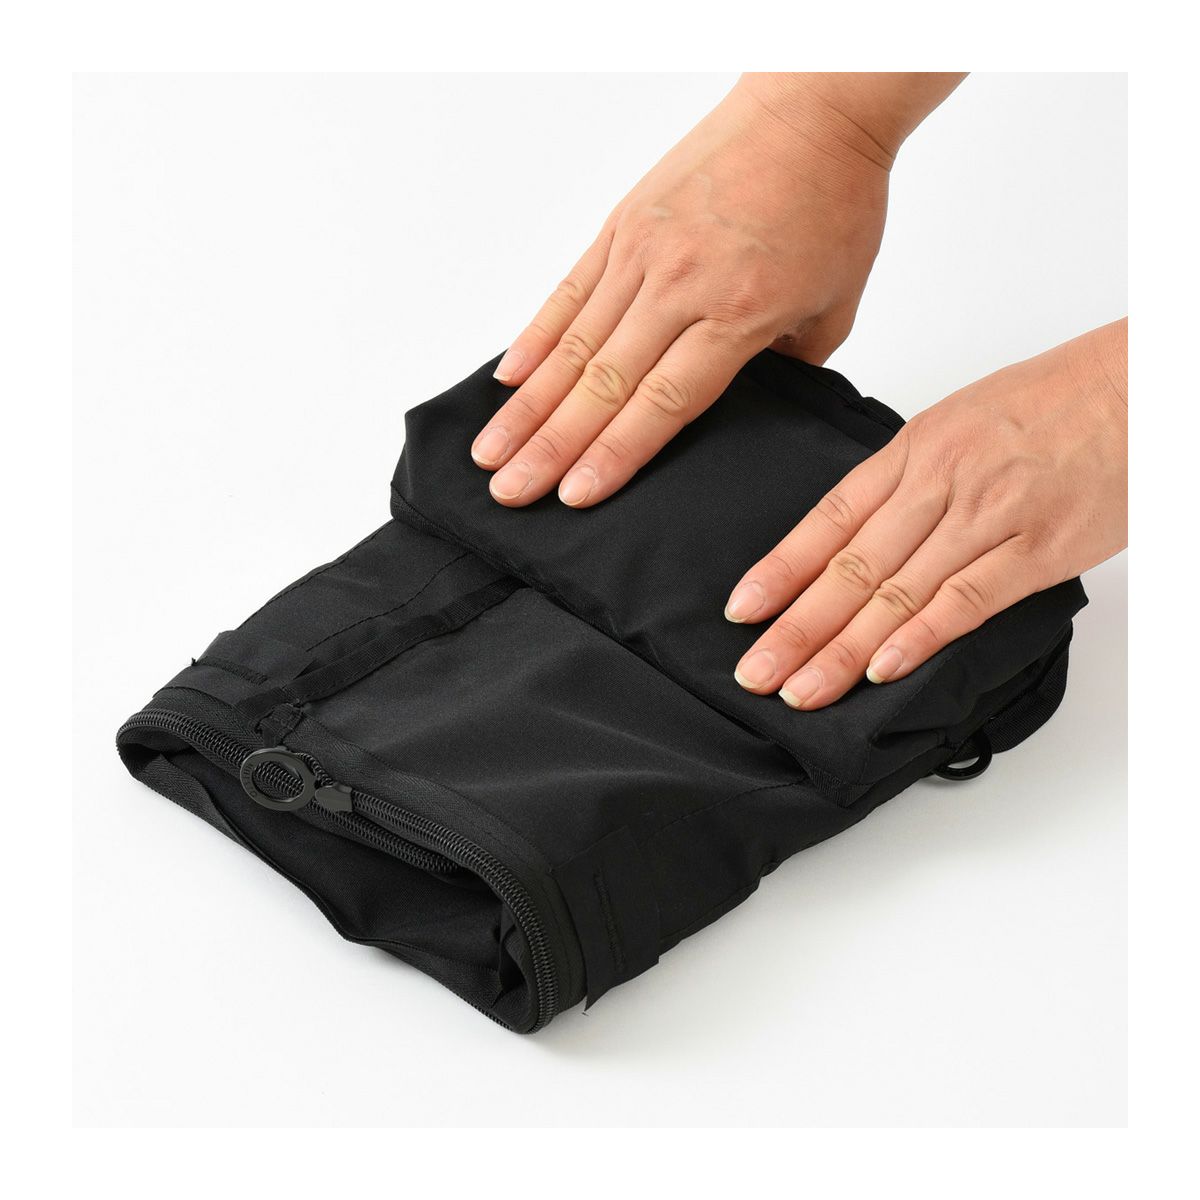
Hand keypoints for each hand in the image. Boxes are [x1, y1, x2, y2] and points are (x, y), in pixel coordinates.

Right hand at [472, 73, 962, 507]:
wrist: (813, 109)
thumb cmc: (832, 203)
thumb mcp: (834, 306)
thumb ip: (786, 369)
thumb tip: (743, 407)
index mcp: (739, 312)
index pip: (664, 403)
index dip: (615, 454)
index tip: (574, 495)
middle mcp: (681, 283)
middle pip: (603, 383)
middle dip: (550, 447)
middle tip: (510, 492)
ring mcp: (643, 252)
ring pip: (573, 345)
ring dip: (528, 406)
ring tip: (491, 451)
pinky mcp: (622, 224)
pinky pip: (568, 292)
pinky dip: (534, 339)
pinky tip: (507, 381)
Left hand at [726, 319, 1127, 709]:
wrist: (1139, 387)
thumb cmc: (1052, 402)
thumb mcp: (958, 423)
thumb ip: (906, 480)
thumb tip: (856, 534)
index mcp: (912, 451)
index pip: (827, 520)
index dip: (780, 570)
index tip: (741, 612)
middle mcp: (939, 484)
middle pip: (851, 568)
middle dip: (797, 627)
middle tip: (756, 674)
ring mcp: (987, 518)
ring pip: (898, 593)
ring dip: (843, 649)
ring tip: (802, 689)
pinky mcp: (1037, 550)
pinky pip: (967, 601)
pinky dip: (921, 638)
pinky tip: (882, 671)